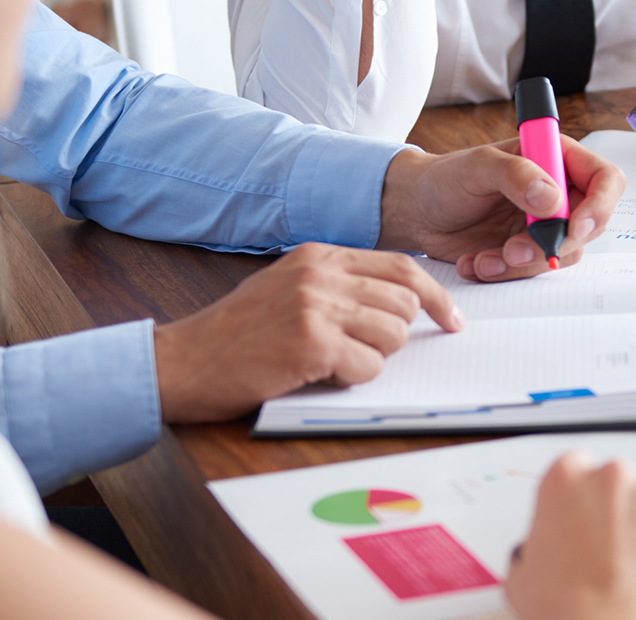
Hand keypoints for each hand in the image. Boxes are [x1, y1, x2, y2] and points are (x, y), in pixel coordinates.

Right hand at [151, 244, 461, 422]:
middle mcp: (320, 274)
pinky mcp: (311, 344)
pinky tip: (317, 375)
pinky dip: (352, 379)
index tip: (452, 319)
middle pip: (404, 302)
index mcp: (318, 255)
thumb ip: (338, 285)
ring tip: (332, 362)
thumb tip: (399, 302)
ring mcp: (316, 307)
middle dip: (396, 335)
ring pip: (393, 335)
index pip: (401, 267)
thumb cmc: (236, 334)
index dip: (434, 295)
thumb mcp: (287, 287)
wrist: (183, 361)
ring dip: (372, 358)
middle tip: (364, 351)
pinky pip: (368, 366)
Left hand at [378, 137, 624, 281]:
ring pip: (561, 254)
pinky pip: (533, 272)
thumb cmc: (445, 178)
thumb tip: (552, 199)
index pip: (604, 180)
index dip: (600, 206)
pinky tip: (475, 263)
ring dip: (523, 264)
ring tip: (484, 259)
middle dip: (552, 244)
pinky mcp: (526, 253)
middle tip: (514, 250)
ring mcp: (544, 226)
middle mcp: (557, 193)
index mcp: (555, 159)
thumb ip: (516, 175)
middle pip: (589, 225)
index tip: (573, 227)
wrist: (415, 211)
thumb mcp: (478, 166)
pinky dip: (504, 274)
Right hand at [504, 452, 635, 619]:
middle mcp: (612, 474)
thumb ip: (537, 546)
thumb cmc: (568, 610)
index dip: (582, 502)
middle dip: (617, 514)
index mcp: (566, 478)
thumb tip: (543, 552)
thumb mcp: (523, 575)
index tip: (585, 523)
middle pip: (618, 485)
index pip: (577, 469)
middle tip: (611, 556)